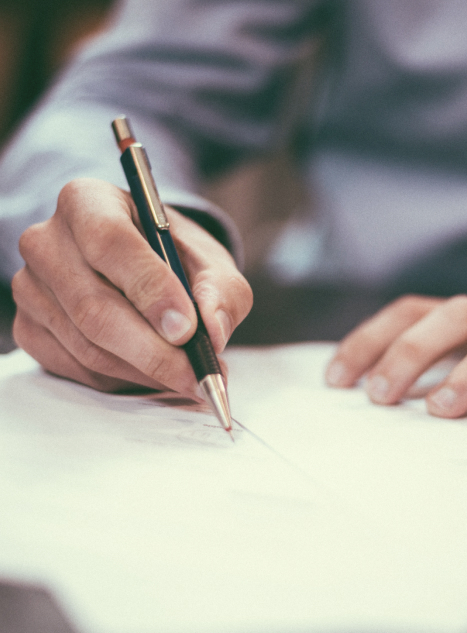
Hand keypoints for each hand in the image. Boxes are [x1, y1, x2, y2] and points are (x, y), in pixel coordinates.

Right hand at [12, 178, 251, 394]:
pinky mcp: (29, 328)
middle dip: (154, 351)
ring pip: (88, 346)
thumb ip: (221, 291)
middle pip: (94, 307)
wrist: (143, 268)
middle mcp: (47, 241)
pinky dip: (124, 380)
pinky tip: (155, 374)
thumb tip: (213, 332)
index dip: (150, 290)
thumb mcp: (211, 263)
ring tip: (189, 377)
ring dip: (145, 372)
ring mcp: (31, 288)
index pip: (110, 242)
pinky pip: (77, 369)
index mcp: (88, 202)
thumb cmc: (175, 258)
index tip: (187, 329)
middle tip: (197, 375)